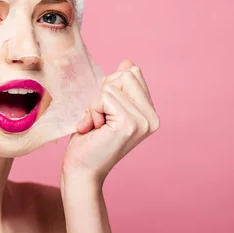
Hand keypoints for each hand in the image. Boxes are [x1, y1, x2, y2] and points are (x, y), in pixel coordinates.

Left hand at [61, 59, 159, 184]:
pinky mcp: (130, 124)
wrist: (81, 169)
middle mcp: (153, 118)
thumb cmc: (88, 139)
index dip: (109, 88)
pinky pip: (105, 97)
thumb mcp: (104, 106)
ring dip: (95, 105)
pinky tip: (94, 129)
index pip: (132, 73)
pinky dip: (93, 110)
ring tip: (96, 125)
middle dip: (102, 93)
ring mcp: (144, 122)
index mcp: (150, 112)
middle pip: (125, 75)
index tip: (104, 112)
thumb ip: (118, 87)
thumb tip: (129, 62)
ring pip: (112, 86)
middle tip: (98, 119)